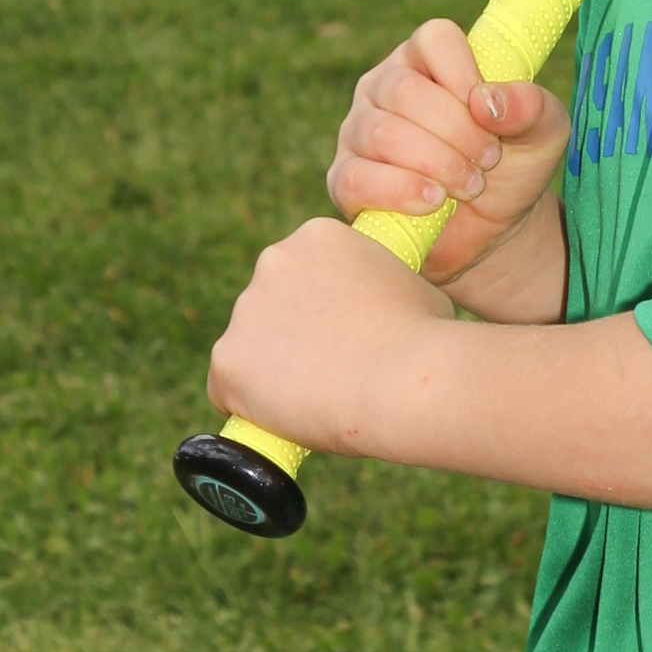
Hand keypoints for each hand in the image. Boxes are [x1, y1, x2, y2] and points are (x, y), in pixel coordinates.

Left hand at [207, 214, 448, 455]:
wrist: (403, 379)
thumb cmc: (424, 336)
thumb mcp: (412, 286)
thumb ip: (380, 287)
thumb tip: (381, 309)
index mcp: (318, 236)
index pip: (304, 271)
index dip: (323, 306)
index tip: (342, 332)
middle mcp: (272, 261)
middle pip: (270, 304)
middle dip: (292, 333)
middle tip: (330, 366)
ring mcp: (245, 311)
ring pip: (249, 348)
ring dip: (273, 369)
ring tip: (319, 396)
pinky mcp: (227, 361)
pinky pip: (229, 390)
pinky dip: (251, 406)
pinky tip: (288, 415)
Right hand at [327, 18, 568, 307]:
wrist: (494, 231)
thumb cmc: (514, 166)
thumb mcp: (544, 134)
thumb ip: (532, 108)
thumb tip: (487, 102)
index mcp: (430, 59)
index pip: (435, 39)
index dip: (464, 73)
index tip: (488, 114)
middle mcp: (386, 86)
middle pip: (404, 90)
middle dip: (457, 131)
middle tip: (488, 161)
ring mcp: (359, 131)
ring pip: (381, 133)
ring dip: (436, 164)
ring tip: (470, 187)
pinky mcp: (346, 179)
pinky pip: (356, 177)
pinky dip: (401, 192)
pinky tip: (434, 203)